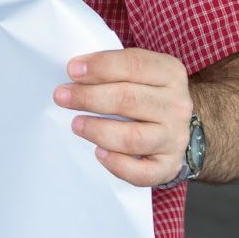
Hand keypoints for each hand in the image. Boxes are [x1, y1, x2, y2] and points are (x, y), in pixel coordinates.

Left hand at [55, 47, 193, 186]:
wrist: (172, 124)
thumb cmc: (143, 92)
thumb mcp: (135, 71)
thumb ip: (110, 68)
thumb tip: (75, 72)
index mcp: (169, 73)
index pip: (135, 65)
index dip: (101, 66)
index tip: (72, 71)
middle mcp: (177, 105)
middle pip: (129, 99)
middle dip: (89, 97)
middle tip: (61, 97)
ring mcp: (174, 137)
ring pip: (133, 138)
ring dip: (99, 131)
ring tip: (76, 125)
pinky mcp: (169, 165)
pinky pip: (143, 172)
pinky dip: (118, 165)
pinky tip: (99, 153)